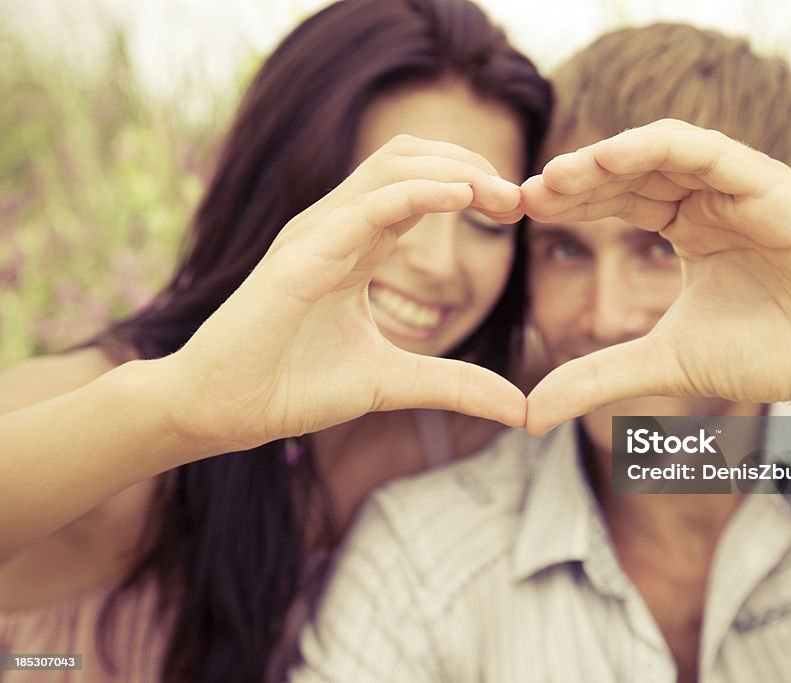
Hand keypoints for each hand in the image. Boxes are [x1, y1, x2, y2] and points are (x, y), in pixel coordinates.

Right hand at [165, 135, 526, 452]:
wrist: (223, 411)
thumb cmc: (292, 386)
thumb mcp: (393, 382)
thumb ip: (454, 385)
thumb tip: (518, 410)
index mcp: (356, 244)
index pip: (420, 184)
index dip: (473, 185)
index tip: (519, 209)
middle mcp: (337, 226)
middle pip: (411, 158)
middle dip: (471, 164)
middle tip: (521, 197)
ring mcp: (316, 234)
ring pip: (392, 166)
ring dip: (455, 169)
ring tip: (503, 193)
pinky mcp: (301, 256)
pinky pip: (368, 206)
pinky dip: (420, 193)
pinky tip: (462, 197)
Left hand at [521, 119, 790, 432]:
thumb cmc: (769, 355)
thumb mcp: (664, 364)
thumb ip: (597, 378)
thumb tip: (527, 415)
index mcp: (688, 226)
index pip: (618, 197)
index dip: (570, 200)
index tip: (519, 209)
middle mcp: (712, 199)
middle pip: (633, 170)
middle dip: (579, 177)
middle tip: (527, 192)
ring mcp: (745, 188)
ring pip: (668, 150)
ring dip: (612, 155)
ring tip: (562, 173)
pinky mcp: (778, 187)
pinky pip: (715, 154)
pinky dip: (665, 149)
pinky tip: (614, 156)